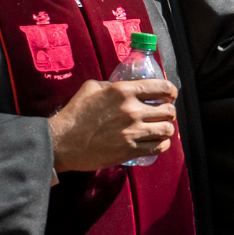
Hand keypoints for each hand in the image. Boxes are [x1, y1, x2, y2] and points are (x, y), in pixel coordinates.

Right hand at [49, 79, 177, 171]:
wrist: (62, 142)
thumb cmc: (74, 114)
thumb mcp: (91, 88)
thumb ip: (111, 84)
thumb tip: (125, 86)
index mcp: (124, 91)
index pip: (162, 87)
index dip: (171, 92)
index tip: (170, 95)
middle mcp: (132, 110)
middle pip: (169, 110)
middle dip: (169, 112)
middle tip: (162, 114)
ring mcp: (133, 131)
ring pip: (167, 130)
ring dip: (166, 129)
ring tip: (159, 129)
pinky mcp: (131, 150)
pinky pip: (159, 147)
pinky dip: (161, 144)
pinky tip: (156, 142)